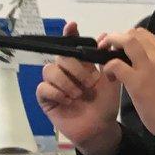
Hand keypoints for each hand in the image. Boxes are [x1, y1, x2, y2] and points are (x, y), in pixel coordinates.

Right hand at [36, 21, 122, 154]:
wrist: (100, 129)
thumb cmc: (105, 105)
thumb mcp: (111, 82)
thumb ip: (107, 61)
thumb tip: (104, 37)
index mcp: (81, 65)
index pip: (71, 45)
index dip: (69, 34)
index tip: (73, 26)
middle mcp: (65, 72)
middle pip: (61, 57)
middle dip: (75, 68)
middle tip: (88, 83)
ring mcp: (54, 85)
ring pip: (49, 70)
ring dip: (66, 82)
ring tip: (78, 95)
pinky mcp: (46, 99)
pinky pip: (43, 87)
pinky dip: (56, 93)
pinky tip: (68, 101)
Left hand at [101, 27, 154, 146]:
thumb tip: (137, 59)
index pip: (143, 34)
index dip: (127, 37)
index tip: (121, 48)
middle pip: (132, 34)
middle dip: (116, 38)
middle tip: (108, 50)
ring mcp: (147, 67)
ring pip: (125, 42)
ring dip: (110, 46)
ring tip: (106, 60)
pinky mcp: (136, 81)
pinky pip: (115, 64)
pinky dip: (108, 67)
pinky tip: (110, 76)